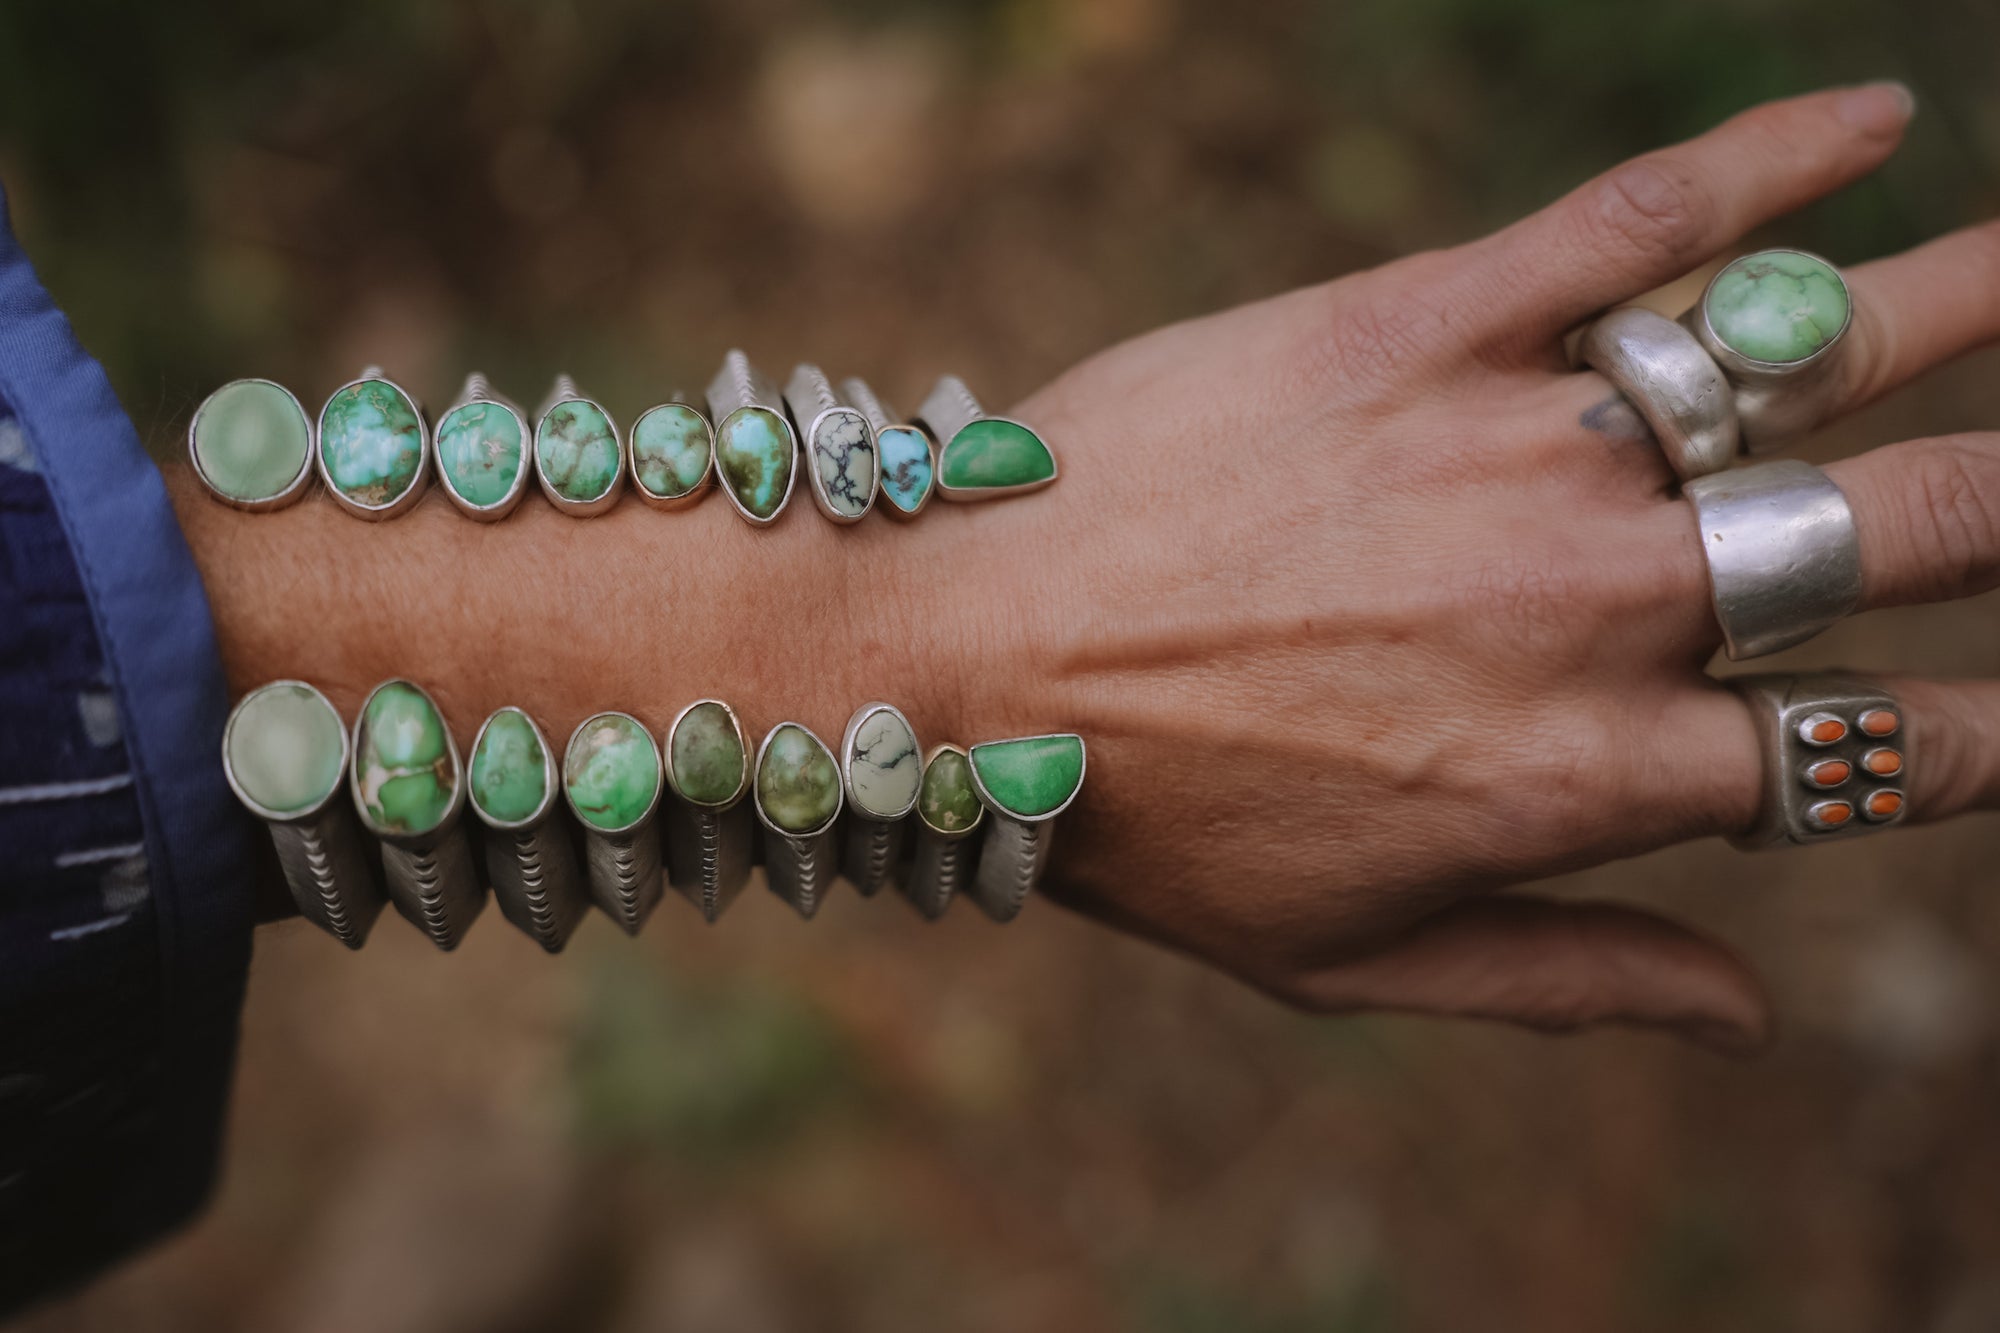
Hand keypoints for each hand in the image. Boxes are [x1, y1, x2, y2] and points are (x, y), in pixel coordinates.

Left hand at [999, 82, 1999, 1050]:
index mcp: (1589, 776)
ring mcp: (1512, 451)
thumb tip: (1751, 1017)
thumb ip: (1565, 982)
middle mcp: (1590, 606)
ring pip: (1808, 358)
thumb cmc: (1146, 828)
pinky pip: (1632, 219)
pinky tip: (1870, 115)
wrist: (949, 664)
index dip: (1978, 736)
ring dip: (1969, 301)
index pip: (1874, 751)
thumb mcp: (1345, 963)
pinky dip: (1772, 160)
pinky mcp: (1415, 323)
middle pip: (1909, 530)